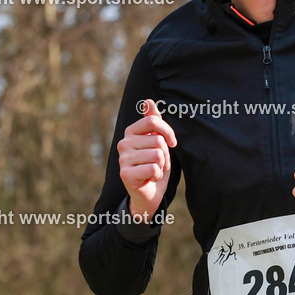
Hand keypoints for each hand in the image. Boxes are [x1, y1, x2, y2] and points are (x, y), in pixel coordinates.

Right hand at [118, 99, 177, 221]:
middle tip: (156, 163)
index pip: (153, 121)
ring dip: (161, 166)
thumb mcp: (157, 141)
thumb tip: (148, 101)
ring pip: (157, 155)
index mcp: (131, 132)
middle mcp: (123, 143)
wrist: (148, 193)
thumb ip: (153, 121)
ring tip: (153, 171)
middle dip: (164, 155)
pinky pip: (154, 168)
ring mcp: (122, 158)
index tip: (171, 143)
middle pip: (158, 140)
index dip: (168, 132)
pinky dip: (157, 176)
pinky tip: (149, 179)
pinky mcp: (125, 174)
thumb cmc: (154, 164)